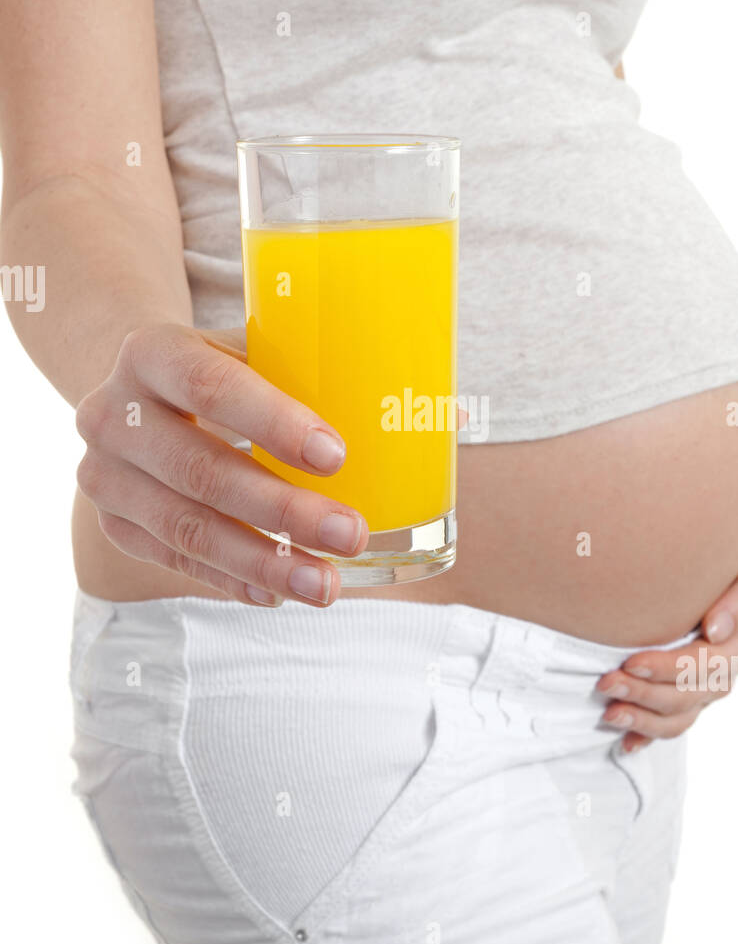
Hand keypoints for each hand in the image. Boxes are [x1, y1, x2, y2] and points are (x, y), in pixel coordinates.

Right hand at [75, 323, 368, 605]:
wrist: (141, 393)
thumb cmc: (223, 370)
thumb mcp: (250, 350)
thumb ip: (310, 370)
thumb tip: (424, 407)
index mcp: (151, 351)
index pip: (208, 385)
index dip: (271, 422)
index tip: (336, 457)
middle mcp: (113, 413)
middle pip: (201, 470)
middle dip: (283, 510)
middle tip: (352, 534)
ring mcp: (106, 476)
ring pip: (187, 528)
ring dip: (263, 562)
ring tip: (325, 583)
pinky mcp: (114, 526)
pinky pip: (178, 561)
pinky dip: (234, 579)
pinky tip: (280, 592)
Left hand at [596, 512, 737, 750]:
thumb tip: (716, 630)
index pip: (710, 662)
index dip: (670, 668)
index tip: (633, 661)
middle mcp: (734, 661)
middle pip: (692, 691)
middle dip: (647, 692)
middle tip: (606, 682)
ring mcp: (715, 677)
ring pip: (685, 712)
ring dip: (645, 717)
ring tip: (609, 712)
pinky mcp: (696, 685)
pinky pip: (678, 719)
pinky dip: (651, 735)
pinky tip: (626, 745)